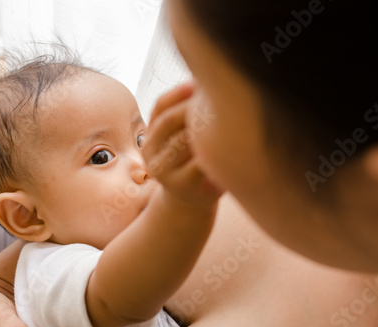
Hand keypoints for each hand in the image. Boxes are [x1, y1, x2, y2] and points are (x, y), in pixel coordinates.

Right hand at [143, 82, 222, 204]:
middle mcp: (149, 152)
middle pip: (169, 120)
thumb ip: (186, 112)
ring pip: (183, 139)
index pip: (160, 105)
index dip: (181, 91)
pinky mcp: (181, 184)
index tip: (202, 82)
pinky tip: (227, 143)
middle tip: (220, 98)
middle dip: (193, 106)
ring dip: (204, 127)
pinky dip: (212, 151)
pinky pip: (199, 161)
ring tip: (228, 117)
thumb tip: (204, 77)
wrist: (191, 200)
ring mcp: (162, 170)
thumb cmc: (192, 160)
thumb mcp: (182, 136)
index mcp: (149, 135)